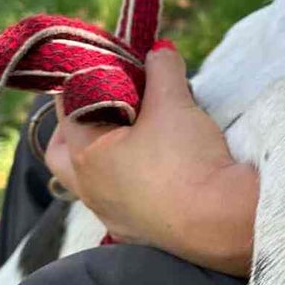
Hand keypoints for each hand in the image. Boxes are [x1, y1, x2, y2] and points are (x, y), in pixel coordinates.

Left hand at [45, 44, 256, 274]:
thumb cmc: (186, 161)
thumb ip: (162, 70)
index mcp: (85, 154)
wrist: (221, 224)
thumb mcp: (174, 103)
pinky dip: (130, 179)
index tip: (111, 62)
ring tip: (135, 133)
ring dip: (106, 153)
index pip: (68, 103)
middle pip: (63, 150)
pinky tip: (155, 168)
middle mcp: (90, 190)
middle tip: (106, 101)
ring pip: (93, 178)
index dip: (88, 76)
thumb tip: (159, 51)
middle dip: (78, 121)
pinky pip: (121, 199)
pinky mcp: (139, 233)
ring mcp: (112, 216)